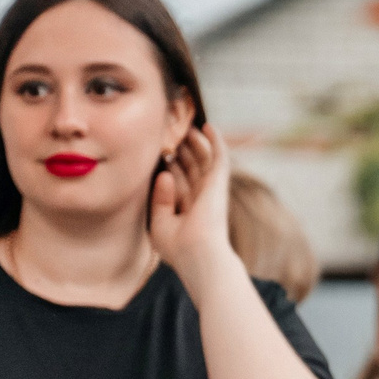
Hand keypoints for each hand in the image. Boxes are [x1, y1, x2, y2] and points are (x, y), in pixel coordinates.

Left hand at [149, 123, 235, 285]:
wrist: (198, 255)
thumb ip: (160, 199)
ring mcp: (211, 188)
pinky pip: (219, 156)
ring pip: (204, 158)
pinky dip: (215, 140)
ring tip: (186, 123)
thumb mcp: (160, 223)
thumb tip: (164, 173)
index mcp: (187, 208)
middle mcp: (200, 196)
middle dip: (182, 148)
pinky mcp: (219, 182)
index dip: (170, 164)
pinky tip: (208, 125)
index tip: (159, 149)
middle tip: (171, 129)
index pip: (178, 180)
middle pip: (191, 166)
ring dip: (196, 141)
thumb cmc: (179, 248)